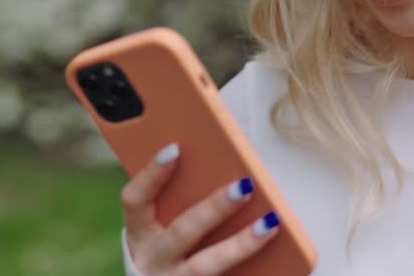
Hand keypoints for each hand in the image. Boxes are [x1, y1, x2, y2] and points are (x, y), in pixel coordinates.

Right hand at [122, 142, 280, 274]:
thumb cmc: (167, 249)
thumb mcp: (160, 227)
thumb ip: (178, 201)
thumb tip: (221, 167)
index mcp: (139, 233)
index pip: (135, 200)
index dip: (152, 175)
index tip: (175, 149)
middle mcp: (152, 260)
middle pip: (182, 232)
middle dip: (214, 208)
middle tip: (245, 185)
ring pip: (206, 266)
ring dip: (241, 244)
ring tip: (270, 222)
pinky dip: (254, 269)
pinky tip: (279, 256)